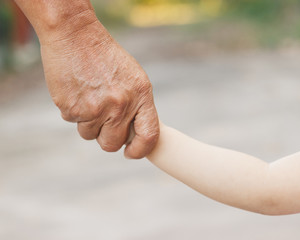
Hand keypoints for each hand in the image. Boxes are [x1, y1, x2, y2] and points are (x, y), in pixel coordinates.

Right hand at [40, 18, 158, 157]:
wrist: (76, 36)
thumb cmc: (107, 58)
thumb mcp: (134, 79)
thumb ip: (138, 107)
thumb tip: (136, 136)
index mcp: (141, 96)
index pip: (149, 136)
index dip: (140, 150)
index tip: (131, 152)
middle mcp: (120, 105)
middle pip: (112, 144)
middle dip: (107, 138)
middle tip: (103, 121)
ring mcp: (95, 109)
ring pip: (90, 136)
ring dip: (89, 123)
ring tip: (90, 97)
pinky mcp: (71, 108)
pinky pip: (74, 122)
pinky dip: (74, 111)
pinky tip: (78, 91)